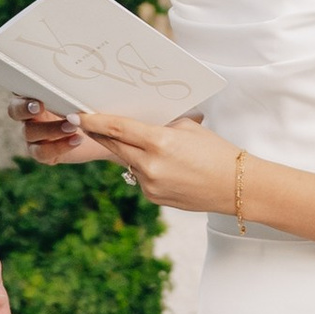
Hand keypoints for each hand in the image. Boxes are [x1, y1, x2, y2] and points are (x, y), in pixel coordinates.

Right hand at [14, 94, 102, 165]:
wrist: (96, 133)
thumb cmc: (85, 106)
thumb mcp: (80, 94)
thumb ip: (72, 87)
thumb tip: (78, 66)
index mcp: (33, 95)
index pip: (18, 89)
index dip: (22, 91)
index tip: (34, 92)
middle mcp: (27, 114)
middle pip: (14, 110)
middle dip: (24, 108)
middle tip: (40, 107)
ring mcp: (31, 134)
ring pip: (29, 132)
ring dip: (50, 129)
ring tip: (72, 126)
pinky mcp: (40, 152)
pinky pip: (42, 152)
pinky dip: (59, 146)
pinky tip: (76, 140)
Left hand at [69, 109, 243, 215]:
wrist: (237, 187)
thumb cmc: (216, 152)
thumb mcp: (188, 128)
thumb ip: (159, 125)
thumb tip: (136, 123)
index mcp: (160, 142)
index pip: (117, 129)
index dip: (94, 121)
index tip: (78, 115)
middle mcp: (150, 165)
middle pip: (114, 146)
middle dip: (98, 134)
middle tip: (84, 123)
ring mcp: (150, 185)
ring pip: (127, 162)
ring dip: (128, 152)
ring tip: (147, 145)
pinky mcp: (153, 198)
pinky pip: (140, 178)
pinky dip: (144, 168)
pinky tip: (165, 167)